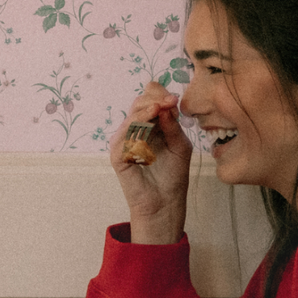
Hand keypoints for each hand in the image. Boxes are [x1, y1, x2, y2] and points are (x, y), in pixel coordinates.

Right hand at [111, 86, 191, 245]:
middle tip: (170, 101)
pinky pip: (124, 134)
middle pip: (139, 103)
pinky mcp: (117, 154)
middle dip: (155, 99)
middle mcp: (136, 130)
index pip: (150, 100)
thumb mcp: (180, 145)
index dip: (161, 96)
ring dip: (147, 109)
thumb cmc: (173, 175)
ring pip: (132, 115)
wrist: (165, 202)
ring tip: (161, 107)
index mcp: (151, 125)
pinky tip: (150, 118)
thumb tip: (167, 104)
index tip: (174, 99)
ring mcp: (125, 141)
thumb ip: (173, 126)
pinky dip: (136, 123)